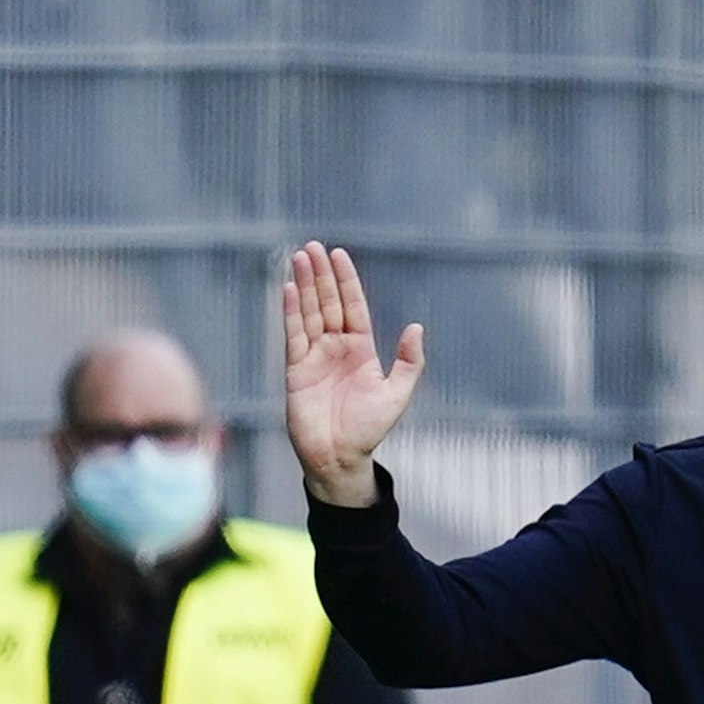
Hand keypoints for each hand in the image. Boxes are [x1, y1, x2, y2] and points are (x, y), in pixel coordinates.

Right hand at [283, 240, 425, 507]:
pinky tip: (288, 290)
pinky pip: (293, 335)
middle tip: (313, 247)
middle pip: (328, 303)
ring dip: (303, 286)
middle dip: (321, 276)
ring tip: (299, 258)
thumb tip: (416, 327)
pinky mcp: (295, 369)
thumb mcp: (397, 393)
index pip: (353, 307)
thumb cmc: (370, 428)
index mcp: (361, 349)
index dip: (346, 281)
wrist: (340, 456)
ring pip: (308, 313)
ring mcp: (314, 356)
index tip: (338, 255)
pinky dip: (291, 312)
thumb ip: (409, 361)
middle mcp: (337, 348)